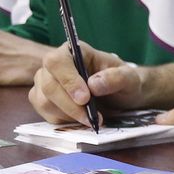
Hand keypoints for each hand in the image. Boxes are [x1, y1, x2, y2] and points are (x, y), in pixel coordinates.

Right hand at [29, 41, 147, 123]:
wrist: (122, 95)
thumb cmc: (124, 81)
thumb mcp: (130, 78)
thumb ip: (116, 78)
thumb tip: (94, 84)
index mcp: (74, 51)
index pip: (57, 62)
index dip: (68, 80)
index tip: (85, 98)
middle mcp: (55, 66)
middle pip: (48, 85)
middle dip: (69, 105)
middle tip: (91, 117)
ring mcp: (46, 83)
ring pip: (44, 101)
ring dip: (68, 115)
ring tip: (91, 119)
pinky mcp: (45, 101)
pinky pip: (46, 114)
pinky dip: (64, 121)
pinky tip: (82, 120)